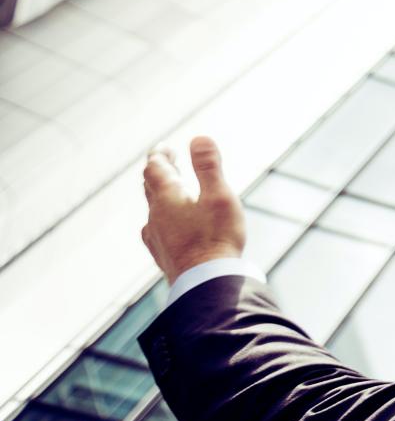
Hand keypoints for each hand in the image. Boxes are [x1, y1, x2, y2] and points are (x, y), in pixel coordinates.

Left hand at [141, 135, 246, 283]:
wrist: (206, 283)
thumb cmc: (216, 238)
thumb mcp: (219, 196)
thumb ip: (208, 167)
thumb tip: (198, 137)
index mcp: (167, 198)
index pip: (155, 168)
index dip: (159, 155)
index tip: (164, 147)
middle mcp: (156, 216)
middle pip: (150, 187)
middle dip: (158, 171)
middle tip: (166, 160)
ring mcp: (157, 237)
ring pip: (152, 209)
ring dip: (159, 194)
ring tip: (169, 190)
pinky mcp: (163, 254)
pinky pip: (155, 229)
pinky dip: (162, 217)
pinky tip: (164, 226)